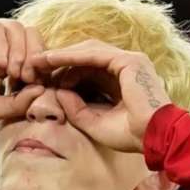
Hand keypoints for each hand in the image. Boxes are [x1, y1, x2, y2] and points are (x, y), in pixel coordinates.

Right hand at [0, 14, 46, 120]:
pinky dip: (3, 45)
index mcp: (6, 59)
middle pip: (30, 35)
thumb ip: (18, 102)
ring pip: (16, 28)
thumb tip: (42, 89)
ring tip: (13, 72)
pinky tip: (0, 64)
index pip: (34, 51)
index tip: (39, 84)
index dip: (41, 66)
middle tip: (28, 77)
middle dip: (35, 55)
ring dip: (20, 51)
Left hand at [29, 40, 173, 152]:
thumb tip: (58, 93)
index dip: (64, 71)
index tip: (41, 78)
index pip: (88, 68)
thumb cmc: (131, 136)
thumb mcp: (94, 123)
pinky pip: (94, 54)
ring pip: (88, 51)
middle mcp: (126, 66)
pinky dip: (72, 56)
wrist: (155, 138)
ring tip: (39, 60)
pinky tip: (52, 59)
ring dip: (62, 55)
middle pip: (85, 56)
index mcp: (122, 80)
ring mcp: (130, 60)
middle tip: (34, 64)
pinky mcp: (129, 61)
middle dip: (59, 60)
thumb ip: (76, 108)